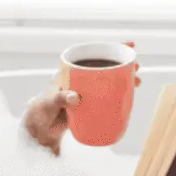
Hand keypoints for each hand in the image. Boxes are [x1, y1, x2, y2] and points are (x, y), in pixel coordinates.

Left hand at [23, 41, 142, 153]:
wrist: (39, 130)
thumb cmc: (40, 112)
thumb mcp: (49, 103)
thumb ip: (60, 99)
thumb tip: (76, 97)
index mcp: (71, 72)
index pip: (92, 55)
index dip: (111, 48)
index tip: (129, 44)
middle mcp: (80, 80)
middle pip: (104, 67)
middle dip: (122, 65)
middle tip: (136, 67)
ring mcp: (85, 93)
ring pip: (107, 82)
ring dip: (122, 80)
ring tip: (137, 83)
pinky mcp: (88, 106)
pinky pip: (105, 98)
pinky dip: (117, 96)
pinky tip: (127, 99)